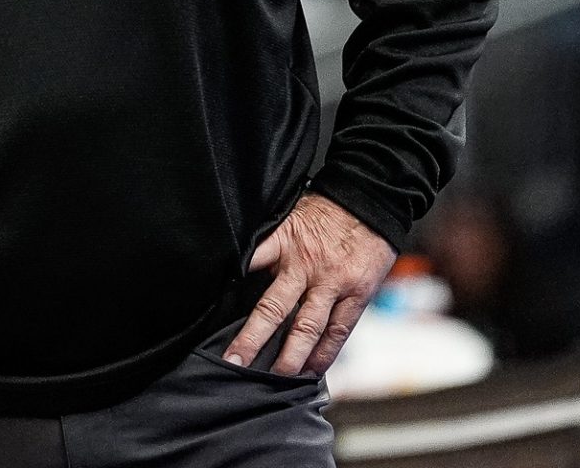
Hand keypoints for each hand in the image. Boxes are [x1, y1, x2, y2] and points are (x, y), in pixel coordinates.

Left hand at [228, 192, 397, 376]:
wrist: (370, 203)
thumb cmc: (324, 211)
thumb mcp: (287, 217)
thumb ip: (268, 244)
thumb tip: (239, 267)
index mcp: (283, 242)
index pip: (249, 262)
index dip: (229, 281)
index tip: (210, 309)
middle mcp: (305, 266)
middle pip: (273, 308)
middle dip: (253, 337)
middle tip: (234, 361)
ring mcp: (332, 284)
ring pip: (307, 326)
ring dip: (290, 356)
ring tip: (274, 377)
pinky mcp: (356, 295)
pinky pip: (338, 330)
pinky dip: (325, 353)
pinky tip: (312, 370)